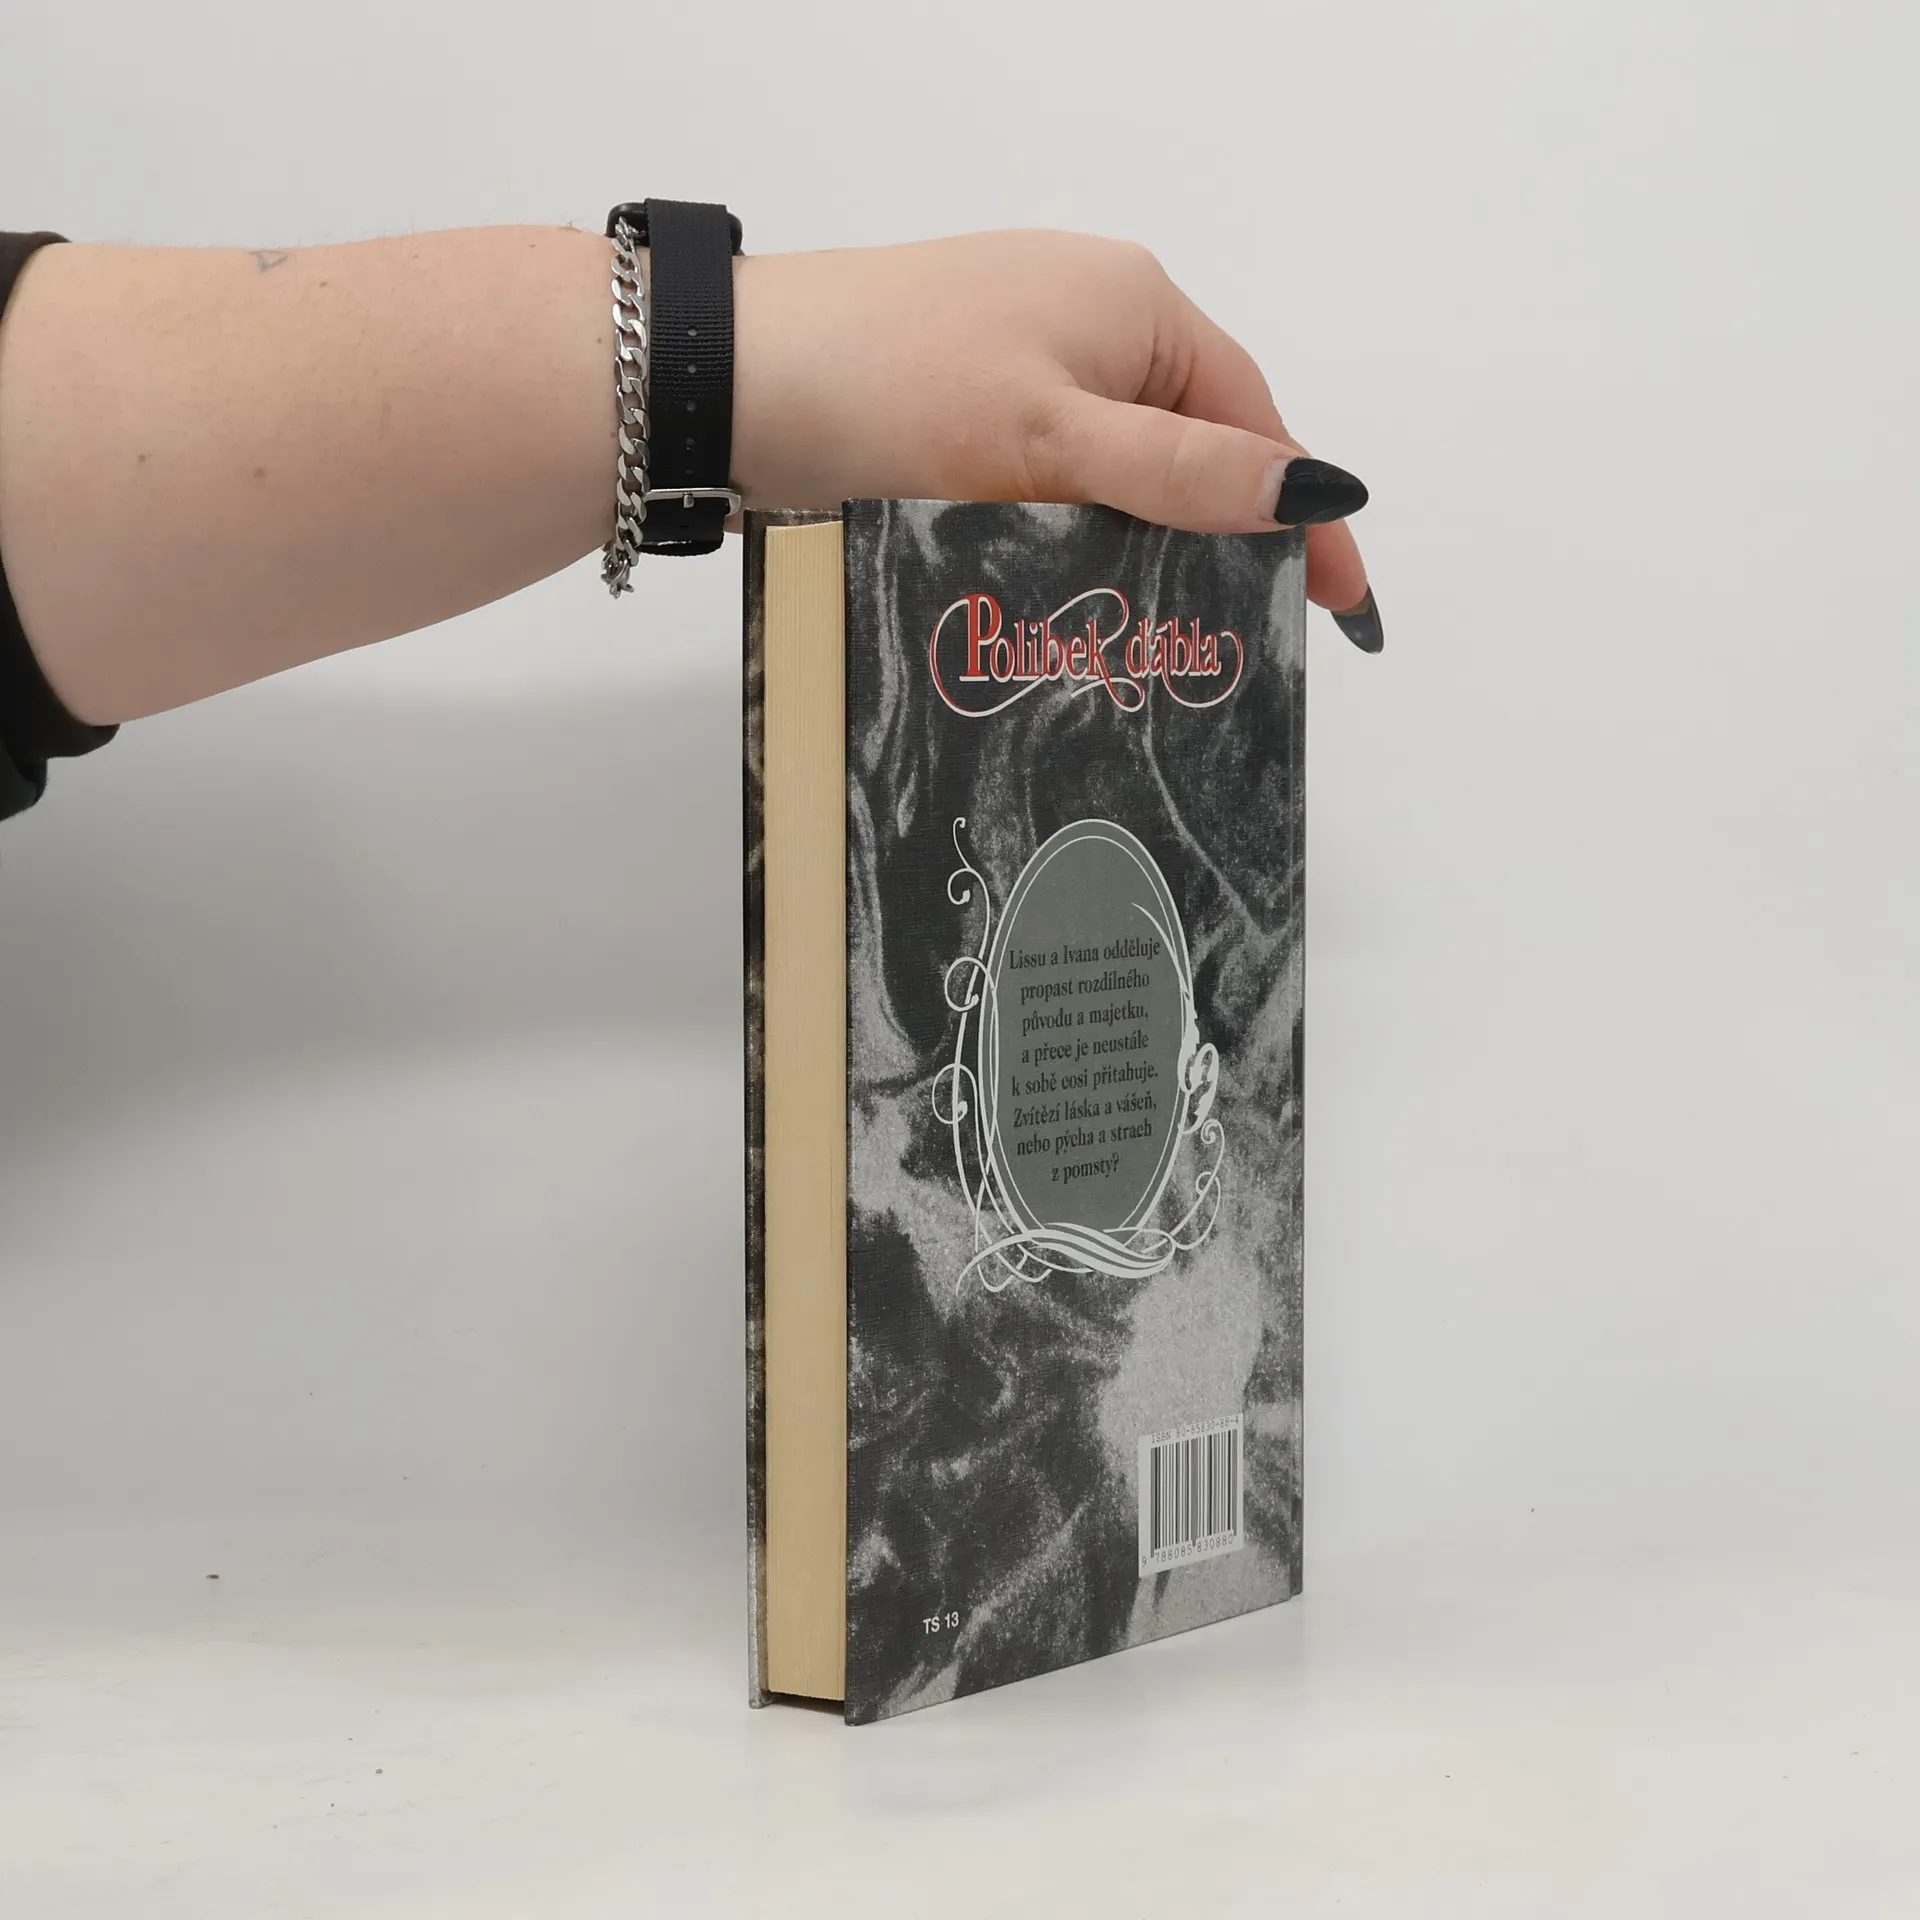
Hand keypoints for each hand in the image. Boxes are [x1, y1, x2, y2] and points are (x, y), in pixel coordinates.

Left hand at [734, 231, 1375, 637]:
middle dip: (1224, 538)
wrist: (729, 379)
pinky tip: (1075, 597)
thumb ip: (1184, 471)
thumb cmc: (896, 388)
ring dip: (1144, 546)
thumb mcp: (1056, 438)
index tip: (1342, 604)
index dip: (1299, 512)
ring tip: (1168, 639)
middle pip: (1191, 444)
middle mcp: (1087, 323)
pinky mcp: (962, 407)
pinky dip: (1077, 535)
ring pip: (1118, 471)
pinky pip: (1055, 478)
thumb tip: (1316, 489)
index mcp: (1134, 306)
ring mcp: (1020, 364)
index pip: (1252, 419)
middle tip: (1248, 641)